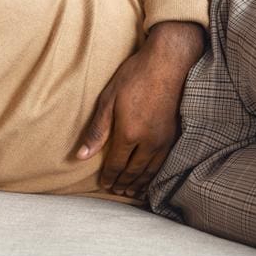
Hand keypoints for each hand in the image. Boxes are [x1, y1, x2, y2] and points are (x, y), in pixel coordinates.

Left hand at [76, 21, 205, 198]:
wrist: (169, 63)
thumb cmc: (135, 76)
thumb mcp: (109, 99)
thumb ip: (97, 130)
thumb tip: (81, 155)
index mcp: (129, 133)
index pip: (116, 164)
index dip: (109, 177)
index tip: (103, 185)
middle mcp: (148, 142)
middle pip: (134, 171)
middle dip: (123, 183)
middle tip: (116, 192)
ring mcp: (164, 140)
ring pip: (150, 170)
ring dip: (139, 183)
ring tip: (131, 191)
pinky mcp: (174, 135)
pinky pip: (163, 163)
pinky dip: (154, 174)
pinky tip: (150, 177)